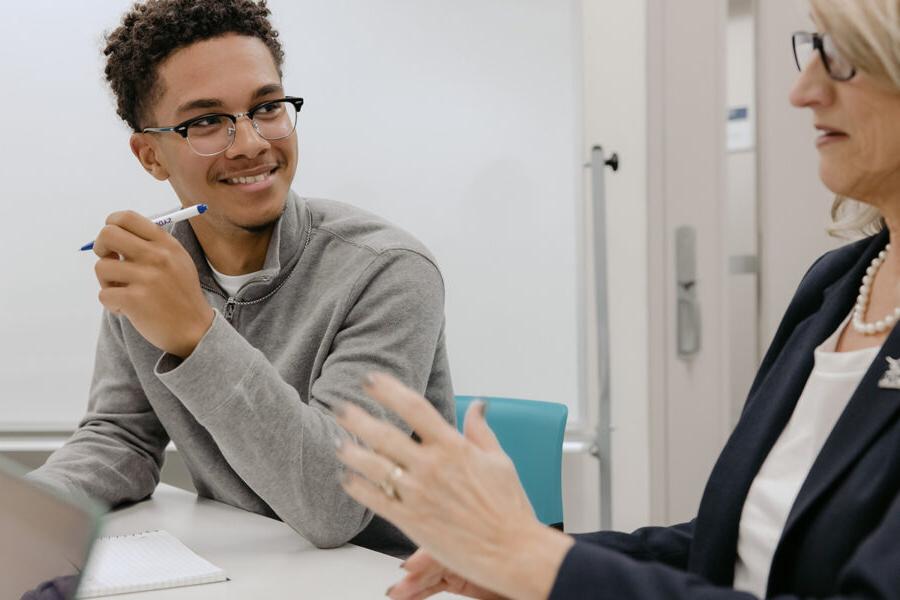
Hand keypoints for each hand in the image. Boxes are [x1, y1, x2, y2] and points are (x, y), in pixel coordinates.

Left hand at [92, 210, 213, 357]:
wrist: (194, 329)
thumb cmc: (181, 295)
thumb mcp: (178, 261)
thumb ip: (152, 245)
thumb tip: (114, 234)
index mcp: (166, 244)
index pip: (126, 218)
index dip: (111, 225)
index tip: (113, 242)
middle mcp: (157, 257)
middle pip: (108, 234)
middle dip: (101, 247)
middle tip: (110, 261)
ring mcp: (146, 278)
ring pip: (101, 267)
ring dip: (107, 281)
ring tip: (123, 291)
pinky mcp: (135, 300)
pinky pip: (104, 294)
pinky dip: (112, 303)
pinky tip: (128, 308)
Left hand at [335, 373, 573, 599]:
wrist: (511, 551)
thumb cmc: (509, 509)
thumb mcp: (500, 461)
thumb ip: (481, 431)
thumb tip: (479, 405)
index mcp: (454, 447)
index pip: (415, 408)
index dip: (389, 390)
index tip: (371, 380)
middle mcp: (432, 467)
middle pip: (385, 434)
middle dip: (358, 418)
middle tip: (340, 408)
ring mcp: (419, 494)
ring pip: (374, 466)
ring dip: (351, 452)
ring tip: (338, 443)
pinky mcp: (411, 521)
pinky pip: (375, 500)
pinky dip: (357, 487)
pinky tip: (348, 479)